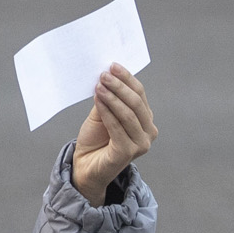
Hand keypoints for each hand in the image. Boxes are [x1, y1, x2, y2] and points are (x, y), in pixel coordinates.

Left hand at [71, 64, 156, 205]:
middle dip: (119, 86)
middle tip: (104, 74)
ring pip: (128, 113)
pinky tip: (97, 100)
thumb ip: (109, 99)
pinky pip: (117, 126)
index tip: (113, 65)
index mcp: (146, 120)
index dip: (127, 78)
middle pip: (136, 102)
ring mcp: (141, 144)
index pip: (140, 94)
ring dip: (112, 97)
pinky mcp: (128, 152)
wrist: (85, 166)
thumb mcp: (102, 114)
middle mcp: (148, 132)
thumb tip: (108, 77)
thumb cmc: (95, 140)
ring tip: (98, 85)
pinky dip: (107, 111)